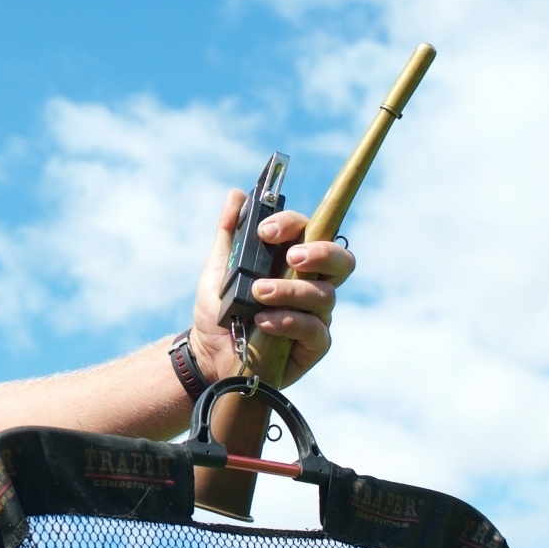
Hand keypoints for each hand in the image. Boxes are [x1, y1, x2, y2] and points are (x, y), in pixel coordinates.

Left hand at [188, 190, 355, 387]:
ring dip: (290, 290)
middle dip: (321, 252)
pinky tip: (263, 321)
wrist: (208, 352)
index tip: (265, 230)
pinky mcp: (313, 345)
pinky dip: (289, 321)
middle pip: (340, 260)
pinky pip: (315, 329)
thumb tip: (236, 195)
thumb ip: (230, 232)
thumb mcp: (219, 268)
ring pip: (323, 294)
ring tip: (259, 294)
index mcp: (293, 260)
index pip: (310, 231)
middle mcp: (311, 284)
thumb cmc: (220, 309)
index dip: (293, 224)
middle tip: (292, 257)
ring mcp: (316, 315)